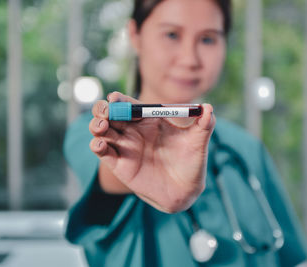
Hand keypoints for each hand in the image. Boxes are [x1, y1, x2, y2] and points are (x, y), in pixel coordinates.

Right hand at [89, 92, 215, 212]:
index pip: (132, 106)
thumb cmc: (192, 162)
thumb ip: (204, 125)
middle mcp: (135, 132)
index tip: (115, 97)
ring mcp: (126, 148)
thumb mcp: (198, 142)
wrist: (186, 190)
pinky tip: (100, 144)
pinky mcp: (120, 165)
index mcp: (150, 121)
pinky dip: (98, 147)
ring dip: (97, 126)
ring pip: (104, 132)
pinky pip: (104, 153)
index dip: (121, 100)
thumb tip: (209, 108)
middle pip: (112, 115)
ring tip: (101, 126)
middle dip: (104, 110)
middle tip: (105, 111)